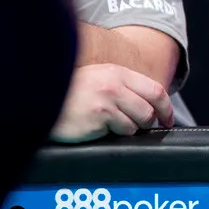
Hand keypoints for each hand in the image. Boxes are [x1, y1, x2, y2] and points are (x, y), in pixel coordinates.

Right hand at [50, 63, 174, 143]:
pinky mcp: (99, 118)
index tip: (167, 120)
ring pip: (137, 124)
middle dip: (148, 123)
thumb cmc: (70, 93)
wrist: (40, 98)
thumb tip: (149, 105)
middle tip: (138, 127)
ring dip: (128, 129)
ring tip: (108, 124)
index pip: (155, 90)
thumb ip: (122, 86)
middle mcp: (115, 85)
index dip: (166, 108)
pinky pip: (121, 132)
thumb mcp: (99, 79)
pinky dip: (113, 134)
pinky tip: (97, 128)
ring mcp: (107, 101)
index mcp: (118, 73)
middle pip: (150, 110)